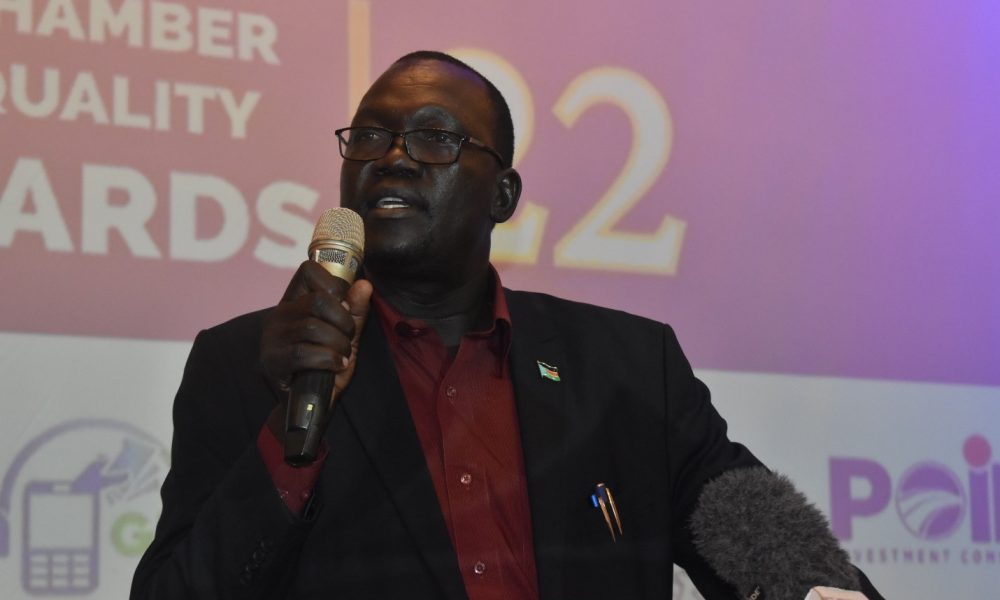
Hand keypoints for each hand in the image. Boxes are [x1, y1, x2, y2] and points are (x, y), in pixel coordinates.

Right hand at [260, 261, 372, 435]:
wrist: (308, 404)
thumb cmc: (325, 365)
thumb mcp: (345, 335)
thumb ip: (355, 311)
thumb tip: (364, 285)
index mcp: (293, 302)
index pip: (308, 270)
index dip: (333, 283)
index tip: (343, 304)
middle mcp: (278, 315)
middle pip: (317, 301)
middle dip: (343, 321)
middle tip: (348, 337)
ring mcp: (272, 338)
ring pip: (312, 327)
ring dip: (338, 343)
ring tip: (342, 354)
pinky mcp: (272, 361)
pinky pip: (304, 352)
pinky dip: (328, 358)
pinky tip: (336, 365)